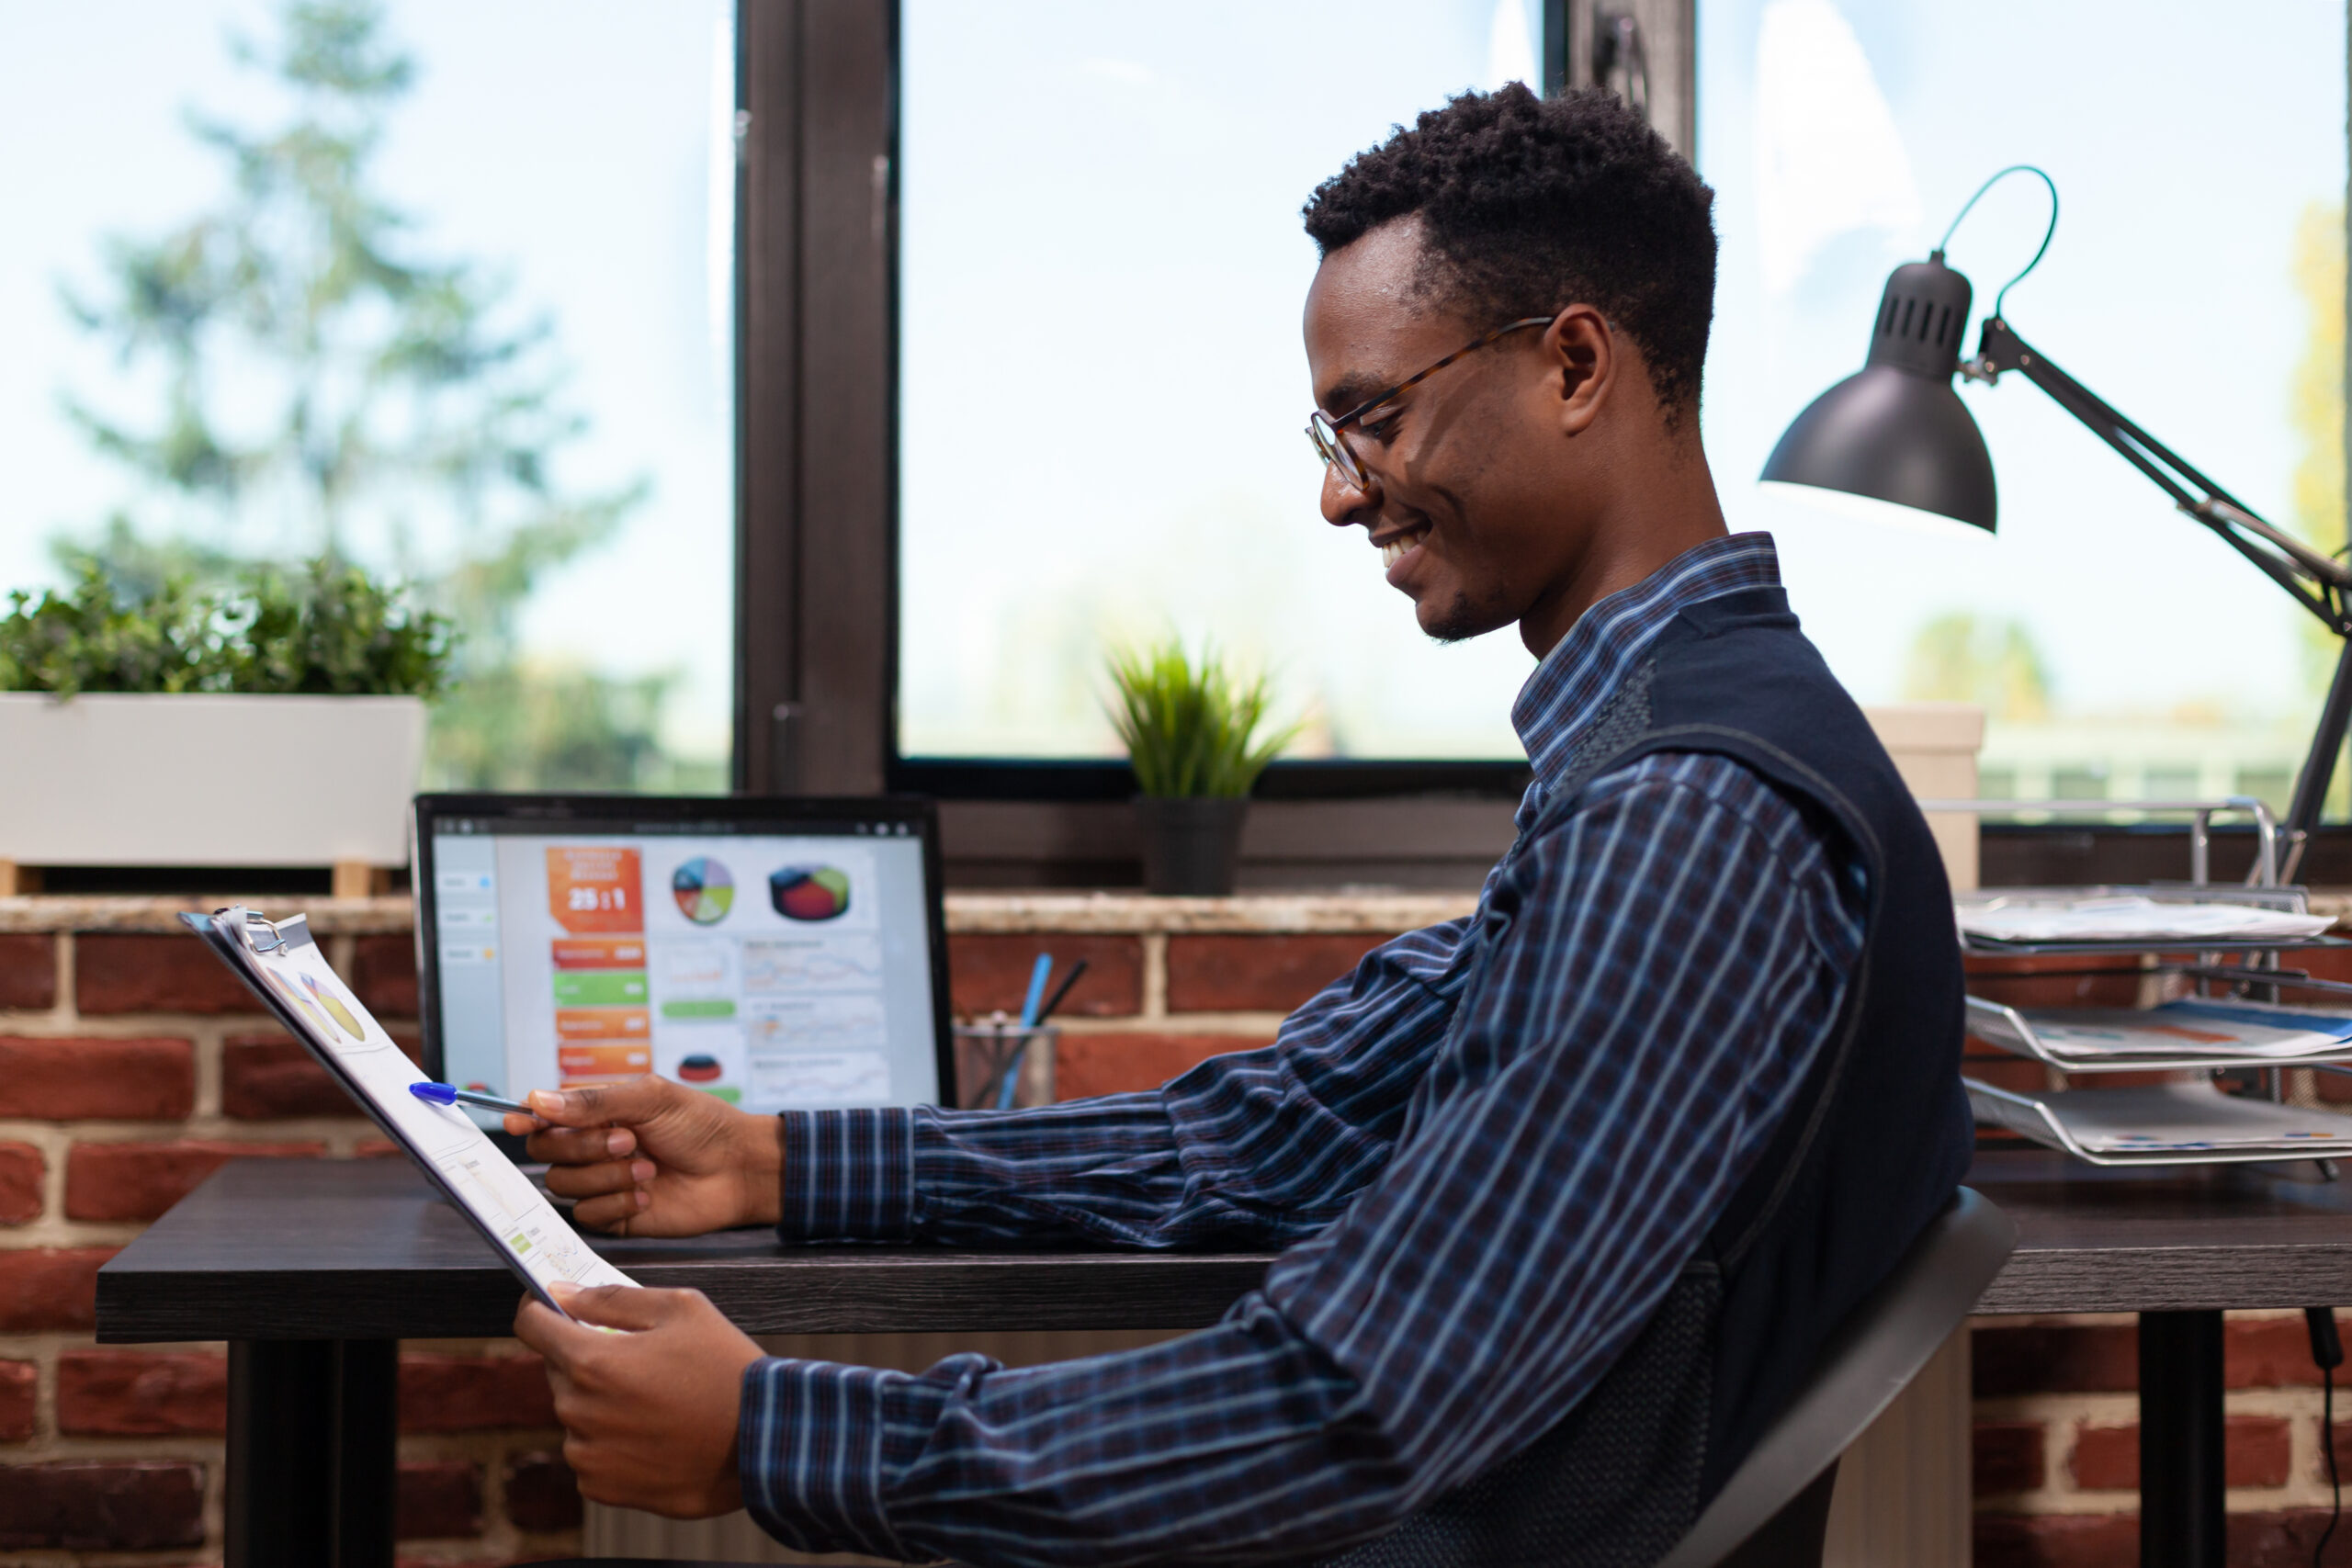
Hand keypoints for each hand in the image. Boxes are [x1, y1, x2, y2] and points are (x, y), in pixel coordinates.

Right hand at [504, 1076, 781, 1235]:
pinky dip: (617, 1204)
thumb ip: (593, 1101)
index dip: (526, 1118)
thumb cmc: (702, 1125)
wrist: (738, 1169)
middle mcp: (592, 1146)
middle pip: (546, 1150)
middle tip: (628, 1140)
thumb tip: (537, 1099)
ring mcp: (601, 1181)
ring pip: (564, 1184)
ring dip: (606, 1176)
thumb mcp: (652, 1098)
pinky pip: (587, 1215)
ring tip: (648, 1168)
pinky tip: (647, 1195)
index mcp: (598, 1112)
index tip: (517, 1123)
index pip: (545, 1115)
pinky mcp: (613, 1216)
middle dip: (582, 1146)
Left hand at [514, 1284, 763, 1517]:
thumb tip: (563, 1293)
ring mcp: (587, 1453)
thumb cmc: (726, 1368)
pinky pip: (589, 1453)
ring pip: (576, 1413)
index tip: (551, 1305)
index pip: (532, 1325)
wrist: (762, 1441)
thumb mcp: (681, 1309)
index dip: (538, 1308)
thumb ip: (613, 1298)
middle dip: (588, 1358)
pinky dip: (611, 1441)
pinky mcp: (601, 1486)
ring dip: (600, 1402)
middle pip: (559, 1370)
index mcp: (592, 1361)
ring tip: (655, 1403)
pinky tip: (653, 1435)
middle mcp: (579, 1410)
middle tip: (639, 1361)